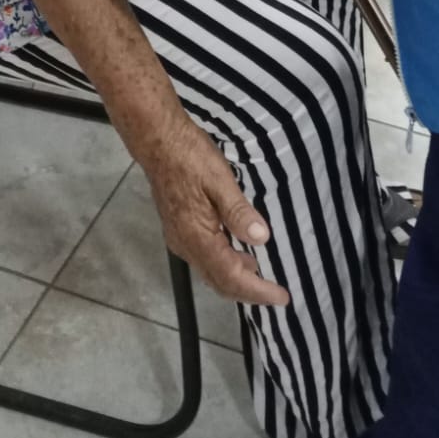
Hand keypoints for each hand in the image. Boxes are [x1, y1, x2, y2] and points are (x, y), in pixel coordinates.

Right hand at [138, 111, 289, 307]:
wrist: (157, 140)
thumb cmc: (189, 156)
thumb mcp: (219, 179)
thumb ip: (238, 211)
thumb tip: (261, 238)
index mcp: (197, 236)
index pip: (231, 276)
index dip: (257, 290)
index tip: (282, 297)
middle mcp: (186, 245)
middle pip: (219, 282)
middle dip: (249, 292)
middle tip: (277, 295)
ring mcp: (180, 238)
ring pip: (210, 272)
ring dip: (237, 279)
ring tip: (262, 277)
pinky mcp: (179, 228)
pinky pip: (204, 258)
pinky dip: (225, 264)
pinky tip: (239, 253)